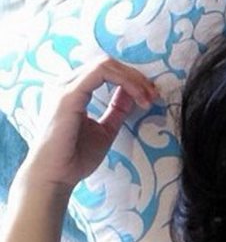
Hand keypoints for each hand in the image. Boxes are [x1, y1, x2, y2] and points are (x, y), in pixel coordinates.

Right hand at [18, 58, 158, 194]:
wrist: (56, 177)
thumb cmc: (76, 157)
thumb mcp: (106, 129)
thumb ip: (117, 109)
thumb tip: (133, 93)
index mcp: (72, 90)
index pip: (105, 71)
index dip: (132, 79)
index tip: (150, 96)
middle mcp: (65, 84)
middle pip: (108, 64)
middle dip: (136, 77)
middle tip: (154, 95)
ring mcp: (65, 87)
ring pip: (106, 65)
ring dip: (134, 78)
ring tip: (148, 97)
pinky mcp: (68, 95)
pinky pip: (101, 73)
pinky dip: (126, 82)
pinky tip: (138, 98)